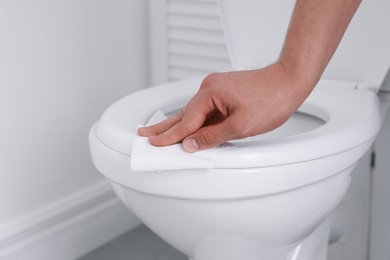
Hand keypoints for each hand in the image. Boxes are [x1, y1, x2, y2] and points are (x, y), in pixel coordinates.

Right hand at [138, 62, 311, 151]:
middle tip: (144, 134)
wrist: (289, 81)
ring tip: (159, 131)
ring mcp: (216, 89)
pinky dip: (194, 120)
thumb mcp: (241, 125)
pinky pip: (203, 109)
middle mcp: (209, 88)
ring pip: (192, 112)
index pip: (186, 122)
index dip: (170, 137)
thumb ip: (213, 136)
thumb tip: (191, 144)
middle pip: (183, 114)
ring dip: (177, 124)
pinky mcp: (223, 92)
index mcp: (210, 94)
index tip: (155, 145)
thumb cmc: (271, 99)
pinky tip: (186, 127)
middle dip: (164, 127)